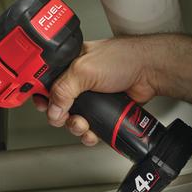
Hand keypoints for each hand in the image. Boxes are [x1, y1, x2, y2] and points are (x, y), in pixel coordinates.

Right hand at [32, 34, 191, 145]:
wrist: (150, 71)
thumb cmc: (123, 59)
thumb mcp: (84, 70)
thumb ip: (63, 89)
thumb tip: (52, 109)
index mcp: (70, 64)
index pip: (47, 81)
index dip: (41, 95)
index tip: (42, 106)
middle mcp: (80, 79)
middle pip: (59, 104)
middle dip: (61, 116)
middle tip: (66, 118)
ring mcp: (93, 95)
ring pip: (75, 118)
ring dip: (76, 127)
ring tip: (84, 126)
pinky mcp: (104, 109)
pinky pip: (91, 125)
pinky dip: (90, 133)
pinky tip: (93, 133)